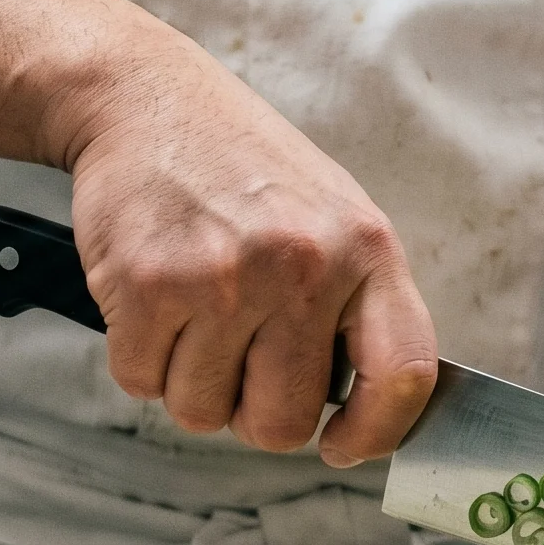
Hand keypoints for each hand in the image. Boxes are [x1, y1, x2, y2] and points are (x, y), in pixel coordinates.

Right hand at [63, 29, 437, 466]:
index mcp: (366, 249)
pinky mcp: (146, 286)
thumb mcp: (333, 215)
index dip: (376, 431)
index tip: (342, 445)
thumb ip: (357, 305)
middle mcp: (302, 265)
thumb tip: (368, 411)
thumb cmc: (242, 167)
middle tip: (239, 355)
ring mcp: (222, 279)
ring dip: (190, 382)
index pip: (403, 374)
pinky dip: (140, 357)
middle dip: (252, 410)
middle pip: (281, 424)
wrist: (148, 99)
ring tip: (194, 311)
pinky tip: (154, 300)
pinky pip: (141, 383)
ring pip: (202, 412)